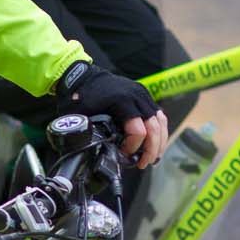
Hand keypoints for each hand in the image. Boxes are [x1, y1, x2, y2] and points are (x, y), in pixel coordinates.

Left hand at [49, 62, 168, 166]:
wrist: (84, 75)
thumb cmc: (81, 95)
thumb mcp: (78, 115)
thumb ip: (84, 133)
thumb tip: (83, 154)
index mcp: (121, 101)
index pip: (138, 130)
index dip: (132, 147)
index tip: (123, 154)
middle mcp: (136, 96)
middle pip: (154, 128)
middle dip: (151, 149)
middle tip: (143, 164)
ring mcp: (142, 94)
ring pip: (160, 122)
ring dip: (159, 142)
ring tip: (151, 158)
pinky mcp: (144, 95)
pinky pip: (159, 116)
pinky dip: (159, 132)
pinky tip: (154, 145)